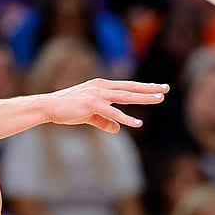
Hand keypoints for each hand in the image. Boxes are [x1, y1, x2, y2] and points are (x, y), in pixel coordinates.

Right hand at [43, 78, 165, 132]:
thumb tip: (117, 129)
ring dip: (144, 98)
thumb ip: (104, 121)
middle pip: (131, 87)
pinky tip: (138, 124)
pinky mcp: (92, 105)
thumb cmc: (67, 110)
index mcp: (101, 86)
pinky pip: (113, 113)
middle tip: (166, 88)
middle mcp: (102, 87)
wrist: (49, 107)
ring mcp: (98, 94)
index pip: (127, 86)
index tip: (158, 87)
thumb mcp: (89, 115)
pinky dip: (126, 118)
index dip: (143, 87)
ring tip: (159, 99)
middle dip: (149, 88)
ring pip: (126, 96)